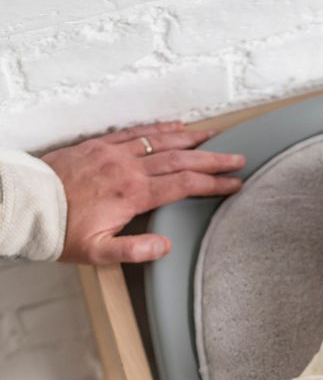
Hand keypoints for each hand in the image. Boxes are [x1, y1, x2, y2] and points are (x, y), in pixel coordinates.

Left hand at [40, 119, 245, 264]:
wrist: (28, 204)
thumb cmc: (63, 231)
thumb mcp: (99, 252)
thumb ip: (135, 250)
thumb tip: (165, 246)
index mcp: (134, 194)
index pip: (185, 185)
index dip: (214, 184)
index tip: (235, 183)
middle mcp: (128, 168)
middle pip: (181, 159)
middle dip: (214, 159)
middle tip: (238, 157)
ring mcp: (114, 153)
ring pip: (162, 141)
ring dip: (192, 139)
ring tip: (216, 136)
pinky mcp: (100, 145)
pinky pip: (136, 132)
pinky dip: (160, 129)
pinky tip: (175, 127)